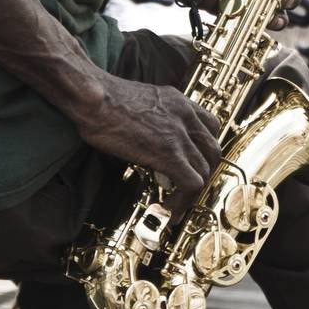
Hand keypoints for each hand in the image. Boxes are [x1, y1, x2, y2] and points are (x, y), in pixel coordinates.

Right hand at [77, 72, 222, 199]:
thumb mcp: (138, 102)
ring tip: (177, 202)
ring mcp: (179, 135)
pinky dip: (184, 202)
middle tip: (188, 185)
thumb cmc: (102, 99)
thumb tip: (143, 140)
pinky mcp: (169, 153)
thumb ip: (150, 118)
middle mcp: (184, 115)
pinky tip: (170, 210)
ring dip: (193, 191)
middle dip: (204, 171)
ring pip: (205, 169)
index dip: (204, 148)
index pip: (209, 125)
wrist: (94, 98)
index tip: (194, 161)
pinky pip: (191, 184)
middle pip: (213, 149)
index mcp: (177, 101)